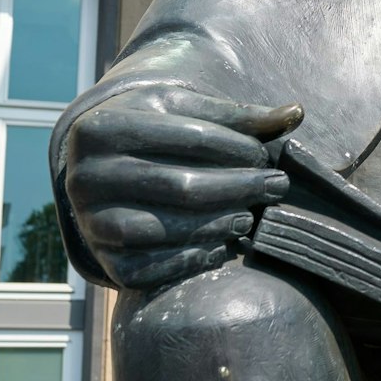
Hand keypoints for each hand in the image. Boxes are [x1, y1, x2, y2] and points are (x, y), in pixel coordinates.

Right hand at [62, 88, 302, 289]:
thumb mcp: (185, 111)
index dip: (236, 148)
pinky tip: (224, 244)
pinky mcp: (104, 261)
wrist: (104, 172)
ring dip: (221, 225)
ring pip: (168, 230)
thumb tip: (296, 112)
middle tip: (275, 187)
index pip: (188, 136)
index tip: (267, 156)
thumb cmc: (155, 133)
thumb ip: (240, 116)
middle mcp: (83, 178)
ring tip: (251, 215)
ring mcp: (90, 222)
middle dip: (238, 188)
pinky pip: (156, 269)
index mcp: (102, 128)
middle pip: (181, 186)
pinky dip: (196, 259)